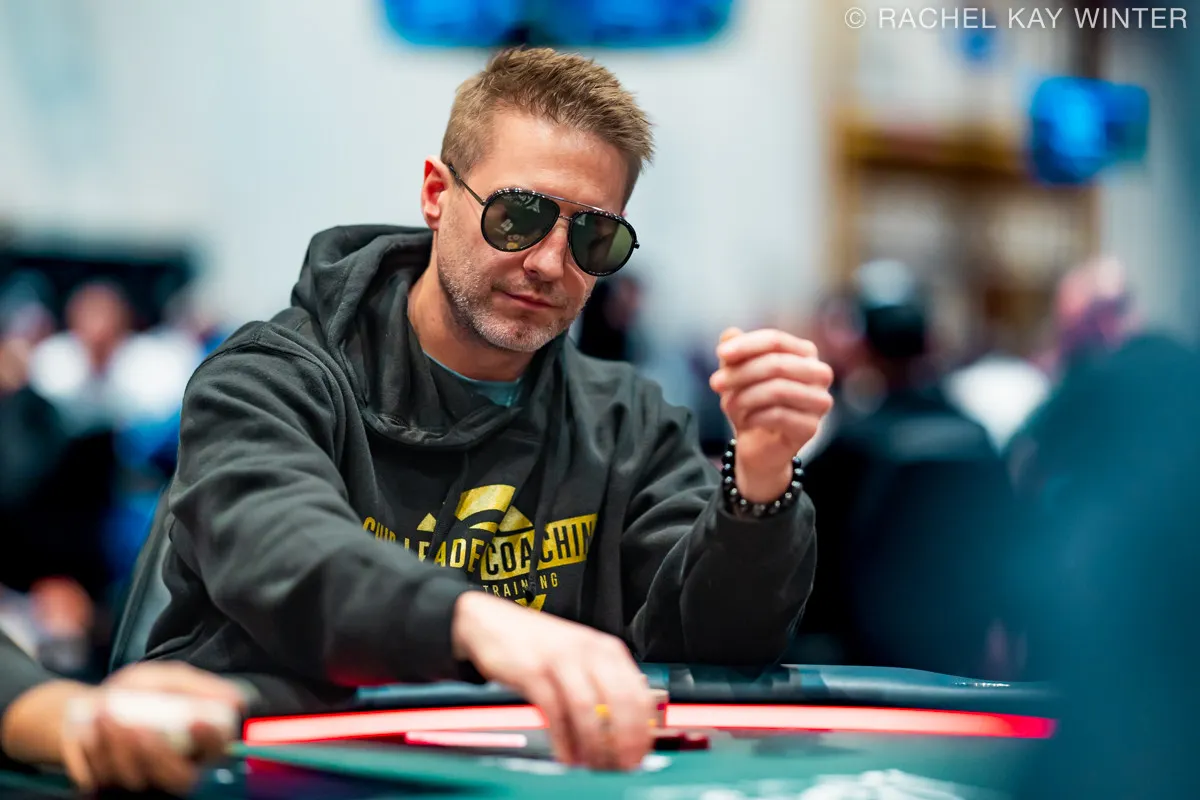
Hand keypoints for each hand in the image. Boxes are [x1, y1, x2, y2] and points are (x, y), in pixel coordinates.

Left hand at [63, 662, 245, 794]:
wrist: (87, 708)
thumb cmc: (135, 693)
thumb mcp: (165, 679)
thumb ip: (197, 687)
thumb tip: (236, 699)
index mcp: (197, 743)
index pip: (217, 749)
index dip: (210, 738)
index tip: (196, 719)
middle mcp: (174, 767)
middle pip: (180, 778)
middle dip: (157, 753)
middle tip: (137, 726)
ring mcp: (142, 781)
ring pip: (137, 779)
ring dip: (118, 747)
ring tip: (105, 714)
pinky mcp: (109, 788)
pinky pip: (103, 780)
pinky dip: (94, 752)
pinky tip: (91, 730)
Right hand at [451, 592, 652, 770]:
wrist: (492, 621)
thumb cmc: (540, 645)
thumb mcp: (581, 657)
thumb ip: (603, 686)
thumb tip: (622, 731)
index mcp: (607, 650)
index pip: (638, 694)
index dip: (642, 730)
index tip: (640, 754)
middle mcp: (589, 651)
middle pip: (620, 702)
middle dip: (624, 741)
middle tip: (621, 766)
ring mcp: (561, 659)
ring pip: (588, 709)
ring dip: (594, 744)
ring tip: (594, 765)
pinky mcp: (533, 671)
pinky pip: (554, 711)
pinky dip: (563, 739)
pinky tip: (566, 755)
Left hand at [710, 328, 833, 501]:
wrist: (757, 446)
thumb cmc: (751, 403)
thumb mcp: (737, 374)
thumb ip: (735, 352)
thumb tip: (730, 333)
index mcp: (805, 353)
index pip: (776, 340)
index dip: (747, 345)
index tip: (721, 353)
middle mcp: (819, 374)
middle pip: (777, 364)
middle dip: (741, 373)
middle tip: (715, 383)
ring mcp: (819, 401)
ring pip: (778, 390)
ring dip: (745, 397)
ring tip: (728, 405)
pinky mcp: (811, 427)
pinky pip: (779, 415)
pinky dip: (754, 416)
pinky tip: (745, 420)